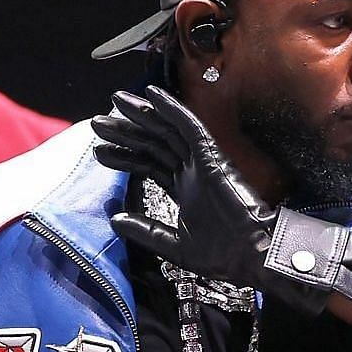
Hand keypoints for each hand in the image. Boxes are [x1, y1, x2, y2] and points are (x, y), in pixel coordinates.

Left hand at [92, 85, 276, 288]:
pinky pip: (188, 127)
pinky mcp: (211, 157)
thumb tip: (114, 220)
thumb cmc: (224, 256)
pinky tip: (151, 95)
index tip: (99, 152)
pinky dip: (171, 109)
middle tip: (98, 123)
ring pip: (166, 131)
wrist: (253, 255)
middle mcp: (191, 171)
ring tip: (115, 102)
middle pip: (153, 144)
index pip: (148, 165)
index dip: (124, 157)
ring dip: (141, 115)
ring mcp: (201, 162)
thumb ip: (146, 231)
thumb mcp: (174, 246)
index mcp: (185, 190)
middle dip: (125, 132)